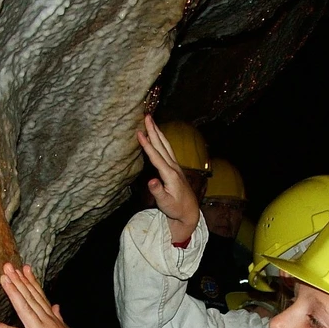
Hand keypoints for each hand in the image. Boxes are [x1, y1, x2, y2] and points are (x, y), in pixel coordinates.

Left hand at [0, 262, 98, 327]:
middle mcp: (48, 324)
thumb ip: (59, 320)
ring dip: (14, 294)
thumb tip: (56, 307)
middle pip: (31, 298)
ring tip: (3, 279)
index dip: (30, 281)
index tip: (23, 267)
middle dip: (18, 281)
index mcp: (54, 322)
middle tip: (7, 265)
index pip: (40, 297)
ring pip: (25, 310)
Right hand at [138, 114, 199, 242]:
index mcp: (170, 175)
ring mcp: (176, 167)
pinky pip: (167, 150)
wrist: (189, 211)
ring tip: (151, 121)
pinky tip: (158, 136)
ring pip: (166, 145)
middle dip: (154, 130)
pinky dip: (162, 140)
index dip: (147, 144)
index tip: (139, 133)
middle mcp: (174, 168)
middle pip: (162, 145)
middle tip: (147, 116)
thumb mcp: (165, 202)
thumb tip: (150, 181)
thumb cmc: (175, 208)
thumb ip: (157, 191)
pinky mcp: (175, 168)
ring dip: (158, 132)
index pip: (156, 157)